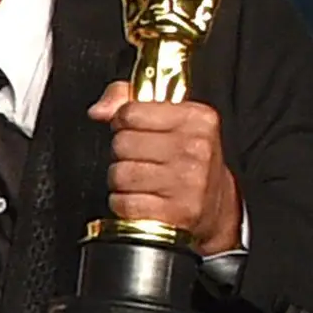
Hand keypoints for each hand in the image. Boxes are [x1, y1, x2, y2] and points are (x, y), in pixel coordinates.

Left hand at [88, 81, 241, 251]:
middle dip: (122, 153)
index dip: (123, 122)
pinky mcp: (175, 213)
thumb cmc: (185, 157)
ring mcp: (187, 183)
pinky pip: (123, 203)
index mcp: (196, 119)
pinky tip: (143, 199)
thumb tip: (98, 110)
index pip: (131, 113)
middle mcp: (195, 149)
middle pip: (121, 144)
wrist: (213, 203)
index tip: (134, 129)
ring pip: (119, 174)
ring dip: (121, 180)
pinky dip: (124, 203)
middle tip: (141, 159)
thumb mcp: (168, 118)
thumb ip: (127, 99)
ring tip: (142, 179)